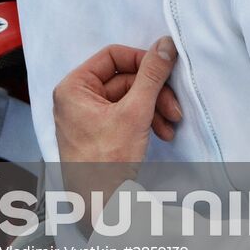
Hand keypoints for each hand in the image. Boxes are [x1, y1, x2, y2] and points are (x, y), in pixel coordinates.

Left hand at [52, 37, 181, 227]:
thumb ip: (152, 76)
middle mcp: (77, 97)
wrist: (99, 204)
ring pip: (130, 98)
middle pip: (125, 79)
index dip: (142, 61)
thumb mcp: (134, 112)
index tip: (166, 70)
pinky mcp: (100, 131)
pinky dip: (146, 121)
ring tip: (170, 125)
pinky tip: (162, 133)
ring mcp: (88, 115)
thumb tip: (165, 44)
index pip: (112, 56)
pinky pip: (127, 114)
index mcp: (74, 86)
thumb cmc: (105, 162)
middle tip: (174, 109)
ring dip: (154, 108)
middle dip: (154, 93)